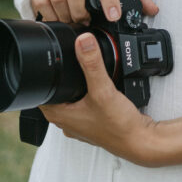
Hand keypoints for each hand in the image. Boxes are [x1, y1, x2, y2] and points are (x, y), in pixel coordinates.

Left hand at [42, 33, 156, 164]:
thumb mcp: (103, 90)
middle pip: (57, 94)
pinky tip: (101, 89)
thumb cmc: (118, 126)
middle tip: (71, 62)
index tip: (54, 60)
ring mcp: (82, 123)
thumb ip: (92, 64)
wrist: (140, 140)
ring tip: (86, 74)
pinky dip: (90, 95)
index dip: (46, 75)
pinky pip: (86, 105)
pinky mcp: (95, 123)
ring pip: (72, 100)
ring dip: (77, 87)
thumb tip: (83, 41)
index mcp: (61, 115)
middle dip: (63, 79)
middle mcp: (68, 122)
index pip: (41, 92)